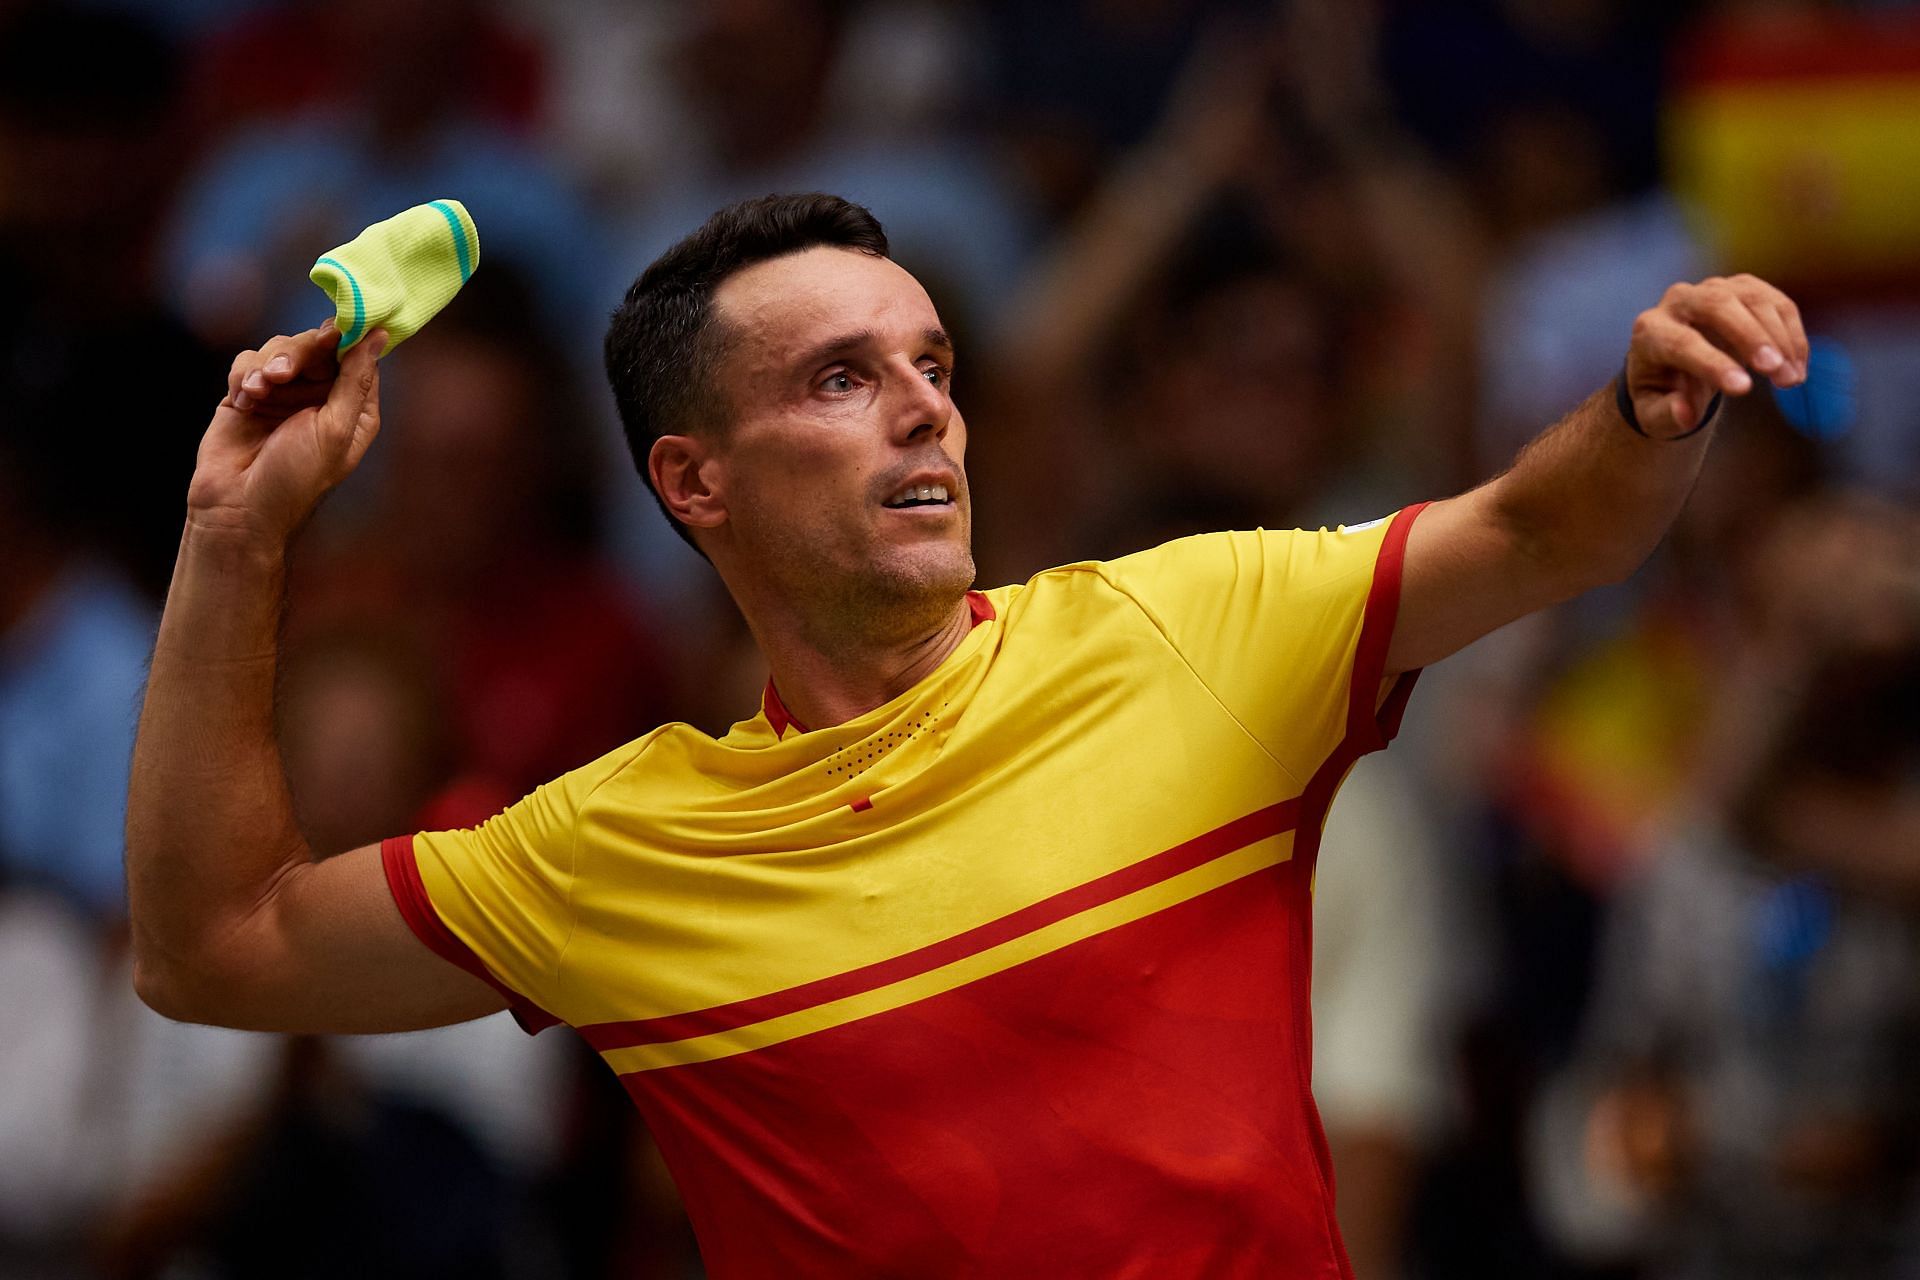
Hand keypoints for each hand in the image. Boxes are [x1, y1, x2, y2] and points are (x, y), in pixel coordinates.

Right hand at [186, 322, 386, 546]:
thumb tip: (379, 334)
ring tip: (258, 392)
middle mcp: (321, 396)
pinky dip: (244, 376)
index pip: (357, 355)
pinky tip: (244, 401)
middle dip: (297, 353)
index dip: (347, 336)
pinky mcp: (248, 394)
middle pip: (315, 344)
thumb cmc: (296, 478)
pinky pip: (248, 362)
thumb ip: (355, 379)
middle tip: (282, 374)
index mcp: (353, 407)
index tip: (334, 329)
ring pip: (279, 348)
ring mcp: (283, 394)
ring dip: (266, 366)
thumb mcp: (335, 428)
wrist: (237, 507)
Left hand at [1626, 274, 1808, 437]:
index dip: (1713, 364)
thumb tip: (1685, 415)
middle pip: (1716, 304)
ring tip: (1792, 380)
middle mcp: (1677, 300)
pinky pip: (1776, 304)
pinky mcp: (1744, 288)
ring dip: (1780, 339)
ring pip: (1753, 300)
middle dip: (1751, 336)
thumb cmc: (1663, 392)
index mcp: (1649, 331)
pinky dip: (1792, 334)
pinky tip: (1797, 366)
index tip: (1743, 389)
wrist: (1674, 363)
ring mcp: (1713, 288)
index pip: (1681, 342)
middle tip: (1777, 371)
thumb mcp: (1655, 413)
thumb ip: (1667, 415)